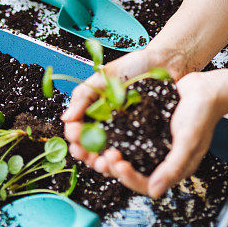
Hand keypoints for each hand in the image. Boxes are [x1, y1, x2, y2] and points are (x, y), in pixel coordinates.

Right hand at [63, 46, 188, 172]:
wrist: (162, 63)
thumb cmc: (133, 65)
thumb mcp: (103, 76)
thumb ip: (83, 95)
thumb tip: (65, 118)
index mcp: (93, 110)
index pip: (77, 129)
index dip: (73, 135)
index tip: (74, 134)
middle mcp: (106, 124)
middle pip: (89, 147)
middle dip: (84, 154)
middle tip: (85, 153)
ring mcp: (123, 133)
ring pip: (106, 155)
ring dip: (100, 163)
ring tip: (102, 162)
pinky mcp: (140, 138)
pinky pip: (129, 154)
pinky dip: (122, 161)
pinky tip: (120, 162)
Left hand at [85, 72, 224, 197]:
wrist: (206, 87)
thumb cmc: (203, 114)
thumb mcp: (189, 141)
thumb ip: (173, 167)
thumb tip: (154, 192)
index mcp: (171, 167)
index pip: (145, 183)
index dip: (128, 177)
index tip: (116, 164)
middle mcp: (158, 157)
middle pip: (130, 170)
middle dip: (111, 166)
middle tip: (98, 155)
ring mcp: (150, 141)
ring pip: (123, 153)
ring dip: (105, 151)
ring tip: (92, 146)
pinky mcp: (144, 126)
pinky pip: (125, 135)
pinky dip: (111, 134)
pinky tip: (100, 129)